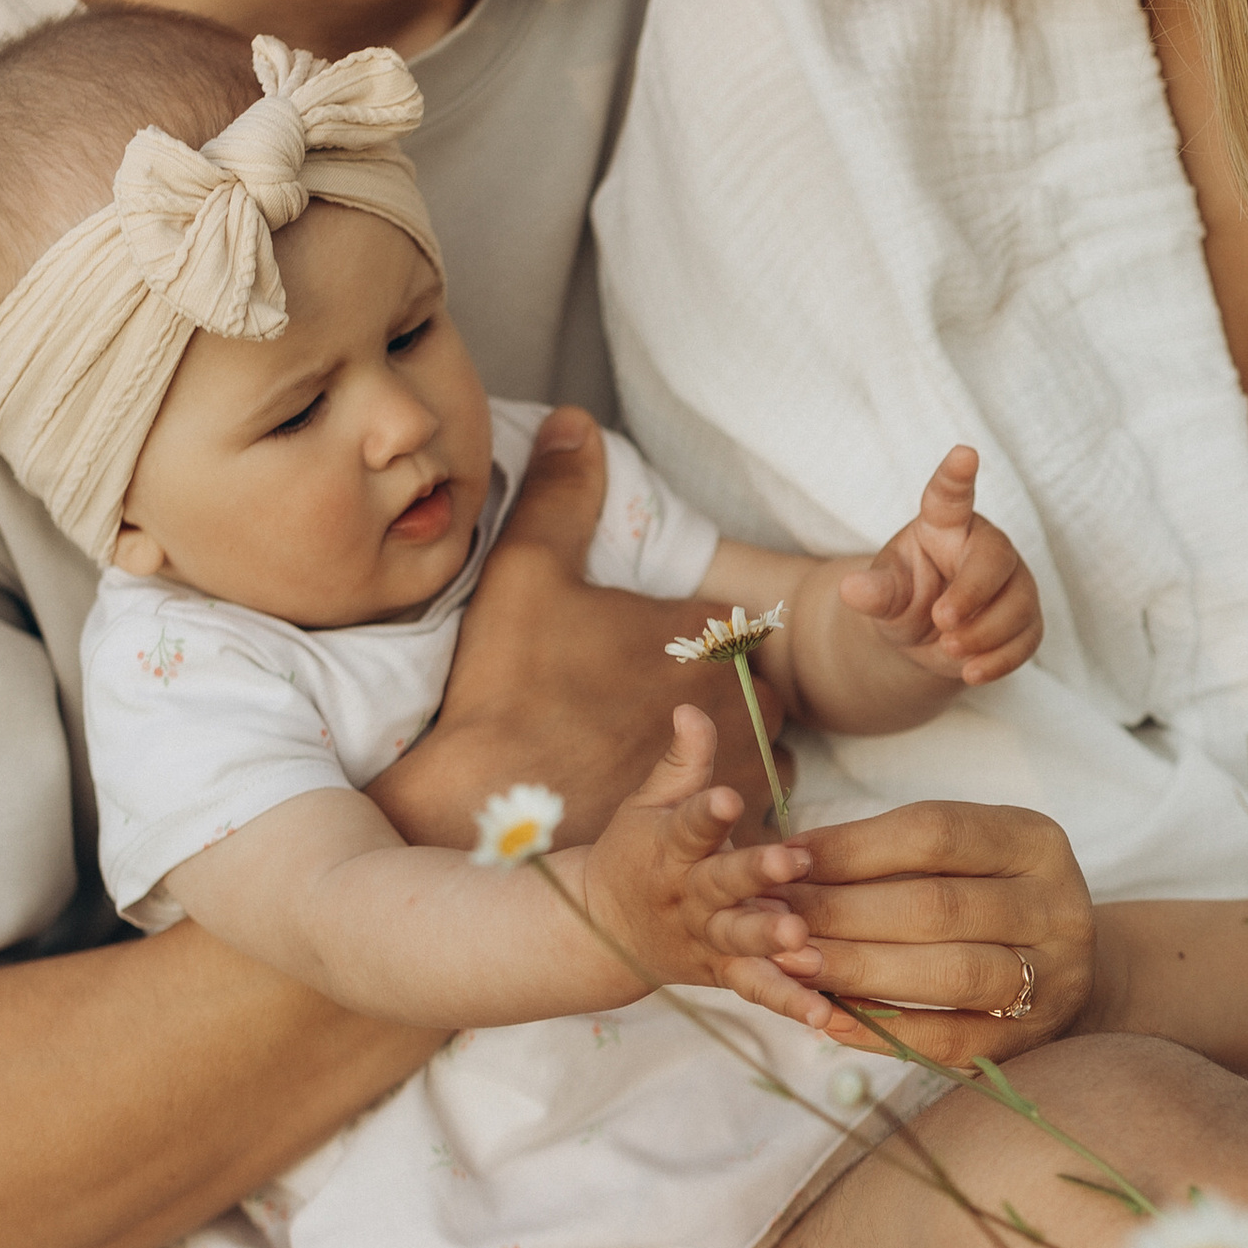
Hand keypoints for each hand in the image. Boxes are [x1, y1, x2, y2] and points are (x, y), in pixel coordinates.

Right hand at [373, 409, 793, 849]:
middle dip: (717, 698)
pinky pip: (751, 811)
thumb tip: (574, 418)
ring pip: (760, 751)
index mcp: (706, 633)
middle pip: (753, 690)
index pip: (730, 630)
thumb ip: (560, 492)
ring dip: (728, 754)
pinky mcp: (723, 829)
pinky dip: (726, 811)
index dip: (689, 647)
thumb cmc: (508, 686)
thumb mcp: (525, 571)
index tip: (641, 664)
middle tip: (648, 714)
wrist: (487, 799)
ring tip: (665, 764)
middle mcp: (741, 699)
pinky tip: (679, 810)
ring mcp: (739, 768)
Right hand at [574, 709, 835, 1034]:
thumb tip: (692, 706)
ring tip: (801, 943)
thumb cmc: (639, 853)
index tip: (730, 798)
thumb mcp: (650, 804)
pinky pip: (758, 990)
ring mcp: (707, 939)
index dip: (707, 811)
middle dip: (752, 875)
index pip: (688, 825)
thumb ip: (682, 762)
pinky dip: (789, 1003)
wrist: (606, 929)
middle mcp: (689, 896)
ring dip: (769, 943)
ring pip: (739, 942)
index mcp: (669, 848)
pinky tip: (824, 1014)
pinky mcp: (725, 973)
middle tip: (785, 864)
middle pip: (720, 885)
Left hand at [702, 798, 1094, 1063]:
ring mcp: (1053, 979)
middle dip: (842, 913)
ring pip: (949, 973)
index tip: (785, 858)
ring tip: (792, 966)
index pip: (935, 833)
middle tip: (773, 920)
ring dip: (860, 970)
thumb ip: (889, 855)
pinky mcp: (1031, 1041)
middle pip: (937, 906)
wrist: (1066, 973)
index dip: (852, 846)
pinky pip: (951, 1040)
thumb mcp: (961, 858)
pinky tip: (828, 1019)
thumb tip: (787, 860)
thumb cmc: (987, 899)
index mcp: (1036, 842)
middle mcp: (1057, 907)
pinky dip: (884, 1031)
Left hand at [835, 445, 1043, 689]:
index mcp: (944, 525)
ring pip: (1018, 603)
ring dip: (983, 634)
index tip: (964, 454)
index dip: (957, 476)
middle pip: (995, 558)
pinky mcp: (1026, 619)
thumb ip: (875, 592)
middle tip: (941, 620)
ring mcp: (1012, 581)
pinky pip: (1027, 638)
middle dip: (972, 593)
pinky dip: (1000, 659)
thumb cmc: (904, 598)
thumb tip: (852, 590)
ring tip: (948, 648)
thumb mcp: (883, 595)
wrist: (926, 638)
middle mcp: (984, 546)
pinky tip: (971, 671)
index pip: (949, 497)